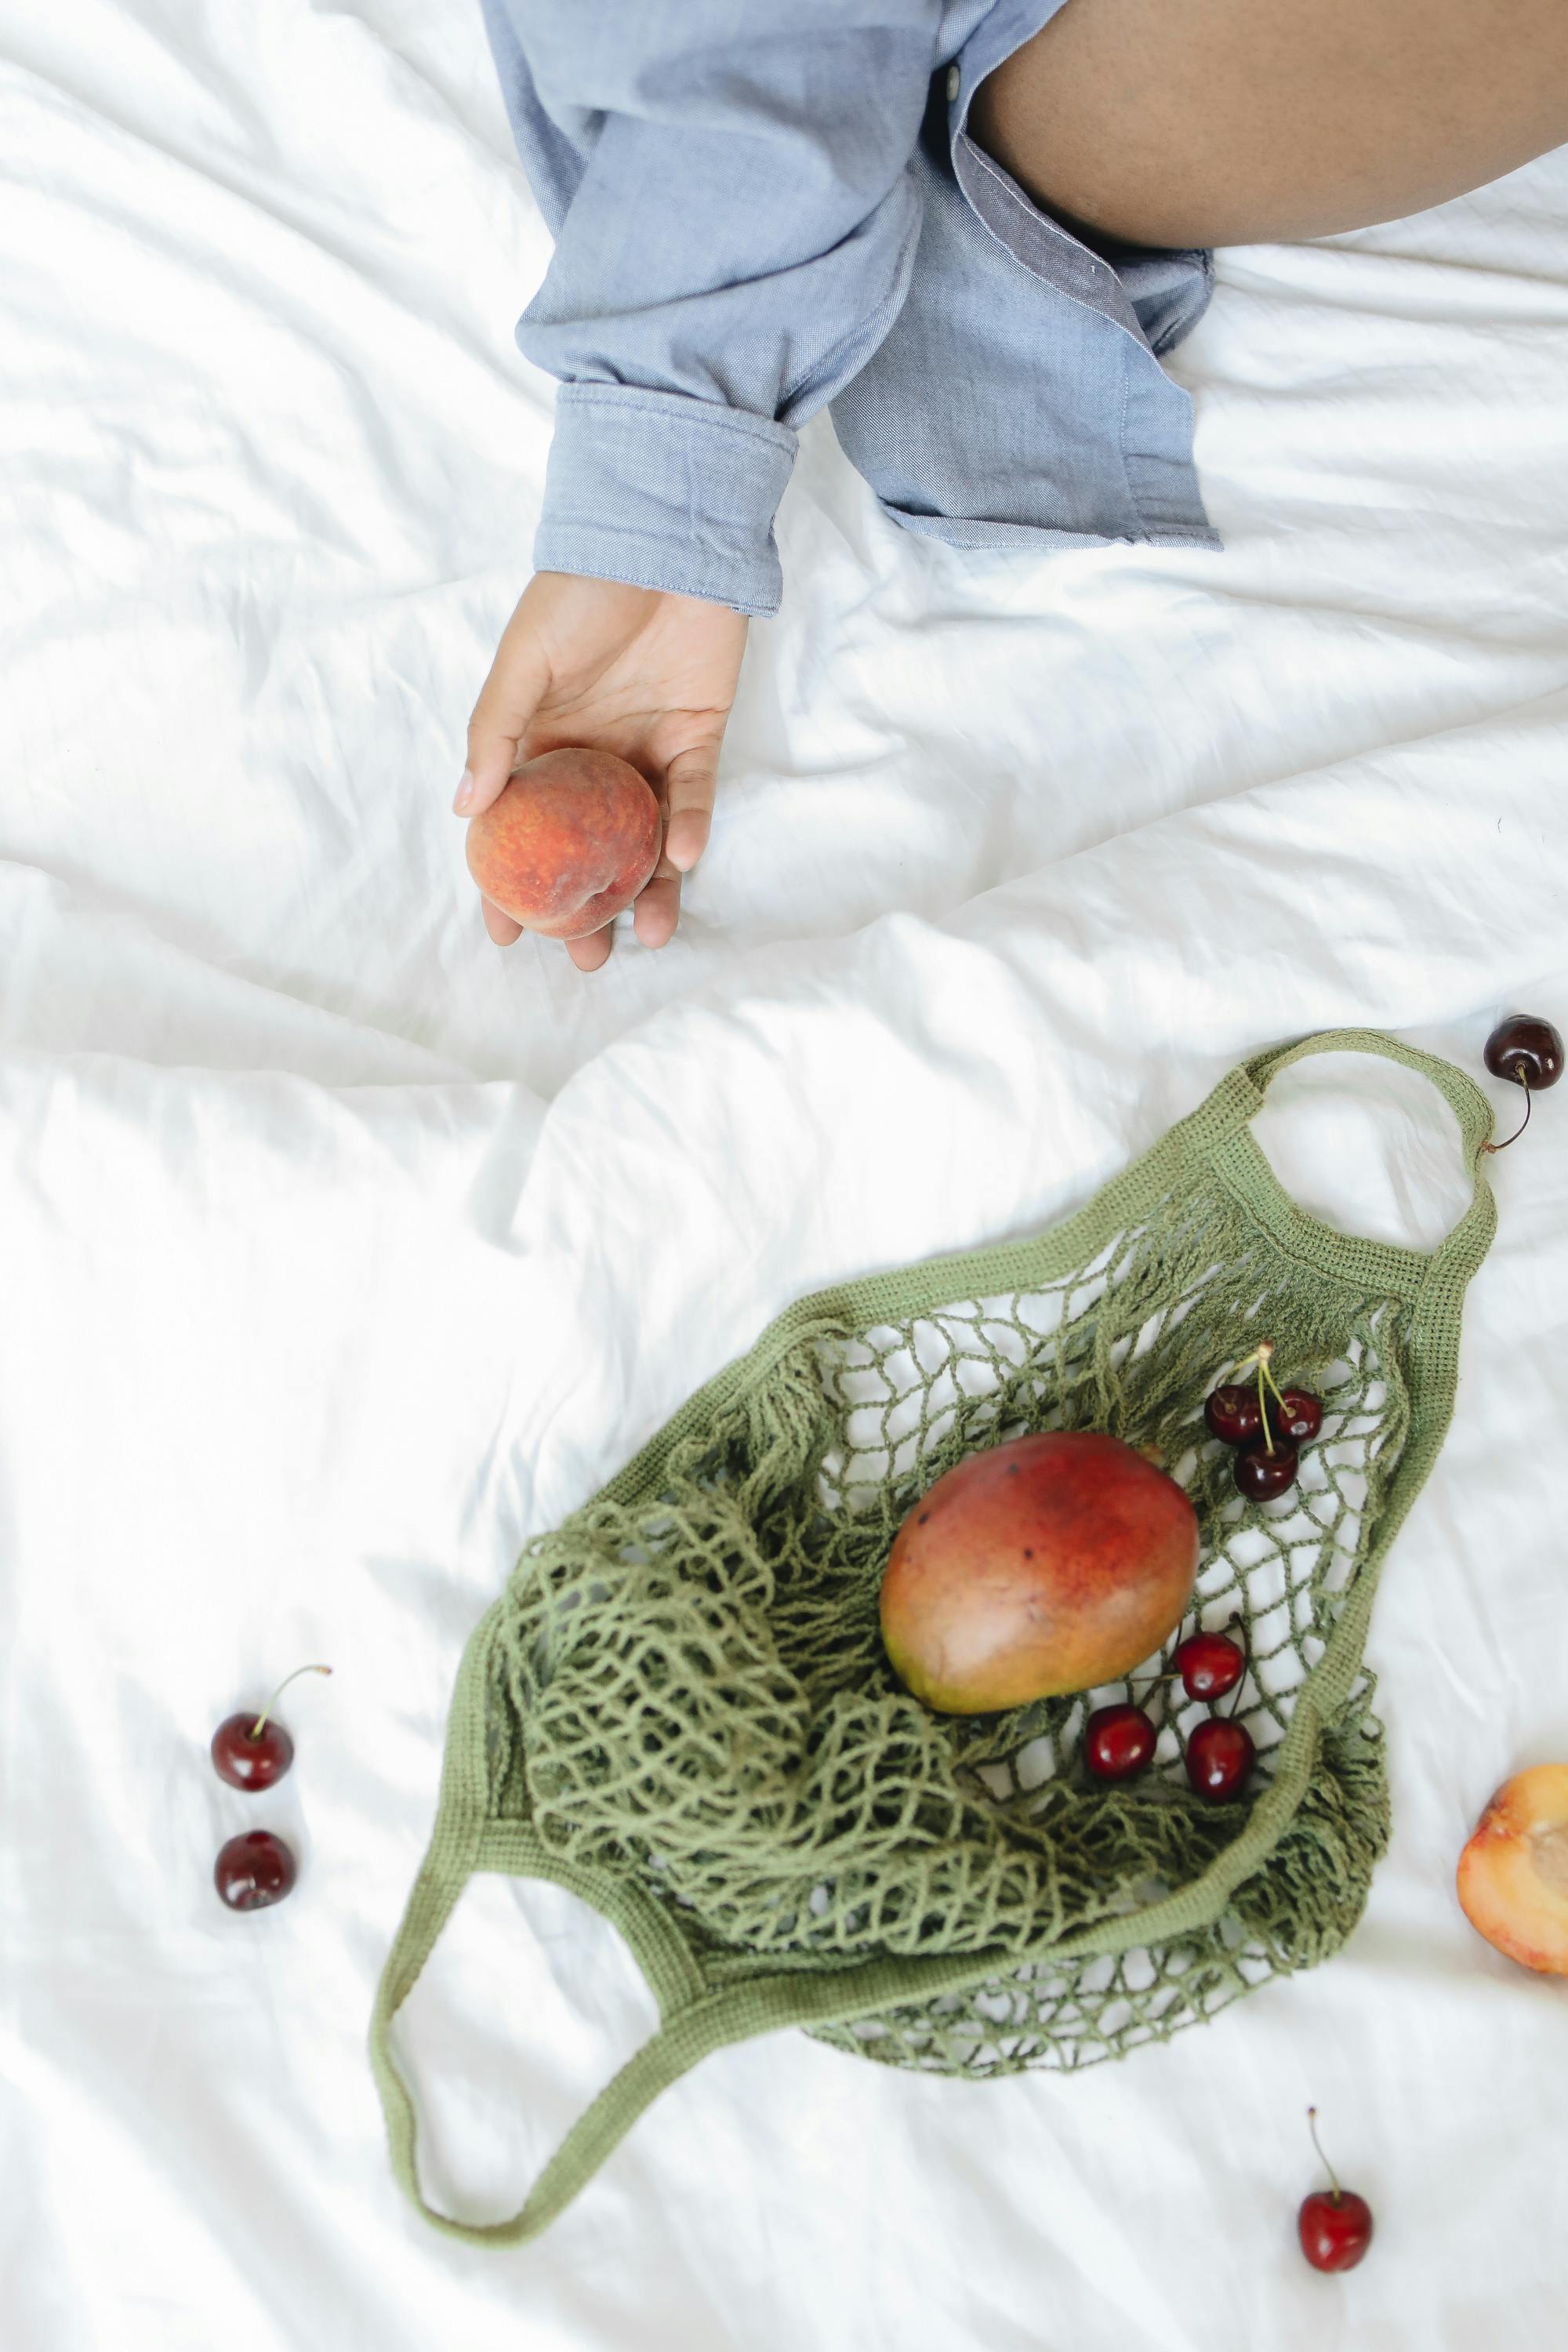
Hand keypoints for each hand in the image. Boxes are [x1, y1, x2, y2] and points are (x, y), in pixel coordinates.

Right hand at [457, 571, 748, 969]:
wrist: (659, 538)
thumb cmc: (579, 591)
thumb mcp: (524, 659)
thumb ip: (495, 731)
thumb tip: (465, 808)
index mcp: (540, 745)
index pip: (521, 829)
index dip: (511, 883)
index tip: (508, 934)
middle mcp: (593, 759)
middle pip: (589, 851)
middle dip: (587, 910)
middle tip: (587, 960)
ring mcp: (648, 752)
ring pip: (648, 840)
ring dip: (648, 890)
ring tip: (645, 935)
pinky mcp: (700, 738)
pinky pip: (696, 797)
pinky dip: (692, 829)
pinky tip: (682, 861)